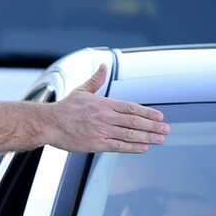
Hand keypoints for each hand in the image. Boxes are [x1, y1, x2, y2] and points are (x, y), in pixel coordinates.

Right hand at [47, 65, 168, 153]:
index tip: (160, 117)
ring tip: (160, 140)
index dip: (148, 113)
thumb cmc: (64, 108)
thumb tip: (103, 67)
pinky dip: (133, 147)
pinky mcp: (96, 144)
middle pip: (135, 122)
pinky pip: (118, 146)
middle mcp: (106, 117)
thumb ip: (96, 81)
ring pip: (130, 135)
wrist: (49, 123)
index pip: (131, 108)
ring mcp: (102, 131)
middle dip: (153, 126)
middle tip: (166, 130)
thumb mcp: (82, 91)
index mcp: (104, 104)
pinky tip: (144, 148)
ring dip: (148, 137)